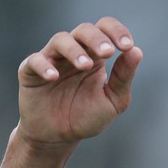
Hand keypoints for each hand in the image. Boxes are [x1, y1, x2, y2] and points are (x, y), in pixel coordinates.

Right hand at [17, 17, 142, 148]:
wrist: (59, 137)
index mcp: (96, 55)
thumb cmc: (87, 116)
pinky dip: (44, 66)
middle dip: (97, 38)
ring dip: (74, 50)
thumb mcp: (113, 101)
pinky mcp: (30, 71)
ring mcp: (51, 59)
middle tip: (108, 53)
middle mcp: (74, 52)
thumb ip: (123, 77)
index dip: (117, 32)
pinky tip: (53, 77)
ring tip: (86, 65)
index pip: (105, 29)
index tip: (127, 46)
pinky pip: (34, 61)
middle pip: (84, 30)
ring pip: (61, 40)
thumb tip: (137, 51)